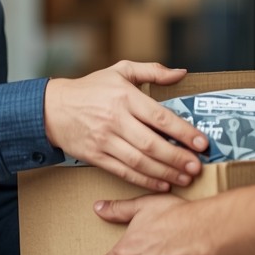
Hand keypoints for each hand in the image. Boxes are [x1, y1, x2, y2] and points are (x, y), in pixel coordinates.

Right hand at [44, 61, 206, 190]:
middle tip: (197, 167)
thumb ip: (152, 71)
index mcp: (125, 96)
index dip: (184, 132)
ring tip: (185, 178)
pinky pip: (123, 172)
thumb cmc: (91, 88)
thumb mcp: (120, 71)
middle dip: (178, 158)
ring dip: (165, 172)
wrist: (52, 108)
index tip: (202, 143)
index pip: (160, 117)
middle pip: (152, 144)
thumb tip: (181, 73)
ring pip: (139, 161)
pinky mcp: (95, 156)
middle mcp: (115, 119)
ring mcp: (104, 140)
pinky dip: (144, 180)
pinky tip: (162, 184)